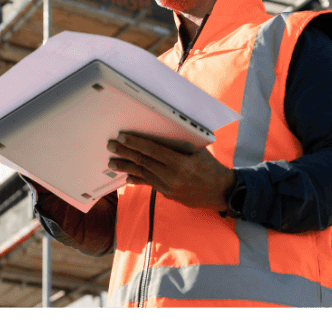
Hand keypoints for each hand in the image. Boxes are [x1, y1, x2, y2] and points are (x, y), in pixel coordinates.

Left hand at [107, 132, 235, 211]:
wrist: (220, 191)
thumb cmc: (210, 166)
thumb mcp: (197, 151)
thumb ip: (177, 145)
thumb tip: (155, 138)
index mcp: (181, 163)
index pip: (153, 150)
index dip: (135, 143)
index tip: (122, 137)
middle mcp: (173, 177)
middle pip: (144, 162)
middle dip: (125, 153)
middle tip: (111, 146)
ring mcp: (169, 188)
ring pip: (143, 175)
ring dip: (126, 167)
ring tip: (112, 162)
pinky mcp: (168, 195)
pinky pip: (149, 184)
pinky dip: (137, 179)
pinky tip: (126, 177)